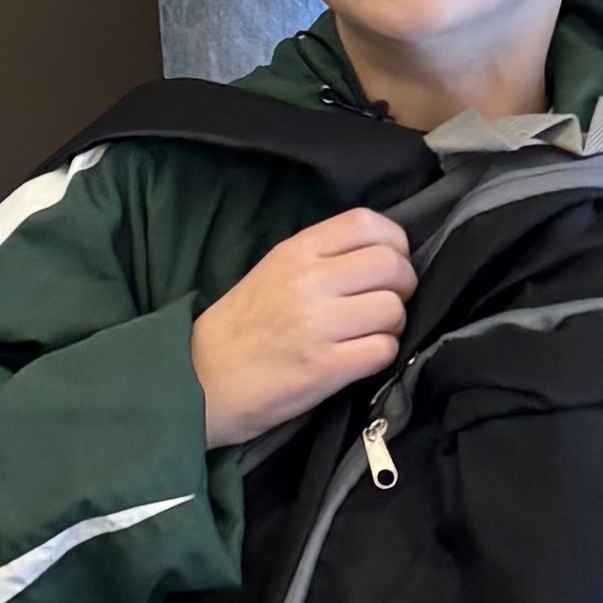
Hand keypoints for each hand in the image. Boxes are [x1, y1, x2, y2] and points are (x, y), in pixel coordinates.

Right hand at [189, 207, 412, 447]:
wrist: (200, 379)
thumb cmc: (240, 326)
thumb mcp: (274, 270)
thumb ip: (322, 256)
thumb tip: (383, 256)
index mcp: (296, 250)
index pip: (368, 223)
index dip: (394, 244)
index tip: (389, 265)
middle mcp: (309, 280)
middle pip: (392, 265)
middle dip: (402, 286)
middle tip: (385, 304)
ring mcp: (317, 324)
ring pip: (393, 309)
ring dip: (392, 325)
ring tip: (369, 334)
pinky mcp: (325, 367)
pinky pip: (383, 350)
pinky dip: (381, 355)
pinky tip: (360, 358)